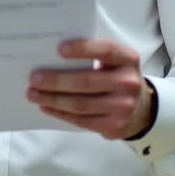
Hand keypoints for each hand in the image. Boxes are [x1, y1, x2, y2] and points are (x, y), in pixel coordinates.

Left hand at [27, 39, 154, 140]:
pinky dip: (60, 113)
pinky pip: (81, 120)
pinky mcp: (114, 126)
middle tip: (34, 78)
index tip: (59, 49)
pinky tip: (46, 107)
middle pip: (86, 81)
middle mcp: (129, 83)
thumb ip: (93, 56)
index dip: (83, 48)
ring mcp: (123, 107)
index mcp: (128, 59)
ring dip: (53, 99)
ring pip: (80, 104)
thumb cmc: (117, 77)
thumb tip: (53, 56)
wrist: (141, 109)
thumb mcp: (114, 62)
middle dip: (56, 80)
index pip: (105, 51)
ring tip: (33, 94)